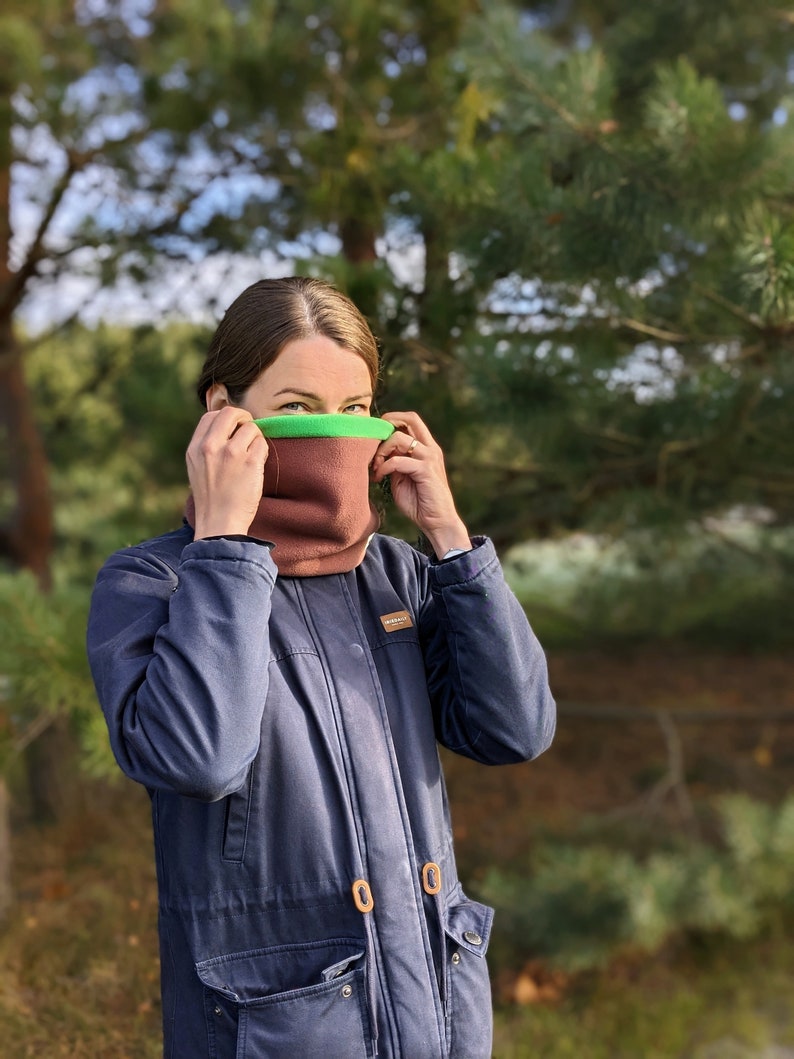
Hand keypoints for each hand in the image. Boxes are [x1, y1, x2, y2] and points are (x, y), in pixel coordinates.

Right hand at [186, 408, 267, 538]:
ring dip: (255, 439)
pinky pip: (262, 444)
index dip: (226, 419)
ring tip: (252, 456)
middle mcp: (211, 446)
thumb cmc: (212, 500)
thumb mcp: (197, 468)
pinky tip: (256, 466)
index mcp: (195, 448)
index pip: (210, 415)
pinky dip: (263, 452)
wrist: (219, 524)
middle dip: (244, 418)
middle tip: (249, 432)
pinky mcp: (250, 463)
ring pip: (251, 428)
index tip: (233, 429)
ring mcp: (231, 453)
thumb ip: (207, 447)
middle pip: (231, 413)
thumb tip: (226, 428)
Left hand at [370, 411, 470, 558]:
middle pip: (410, 418)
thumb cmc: (419, 502)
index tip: (375, 438)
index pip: (411, 420)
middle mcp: (430, 448)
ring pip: (399, 438)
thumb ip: (394, 463)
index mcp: (426, 447)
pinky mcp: (426, 470)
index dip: (391, 421)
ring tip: (375, 467)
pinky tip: (378, 478)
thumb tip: (380, 453)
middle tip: (373, 444)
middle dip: (386, 424)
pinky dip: (384, 467)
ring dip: (381, 451)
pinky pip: (398, 460)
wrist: (437, 522)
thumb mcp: (402, 478)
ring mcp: (429, 457)